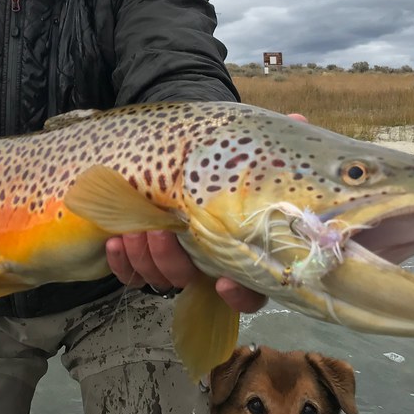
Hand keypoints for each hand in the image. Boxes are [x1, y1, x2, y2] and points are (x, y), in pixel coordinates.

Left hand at [104, 112, 308, 312]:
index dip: (239, 294)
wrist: (190, 154)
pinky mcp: (148, 256)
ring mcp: (178, 262)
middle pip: (192, 282)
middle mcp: (211, 264)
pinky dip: (123, 261)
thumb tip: (298, 119)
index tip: (224, 282)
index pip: (251, 291)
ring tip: (133, 231)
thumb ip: (274, 145)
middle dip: (171, 263)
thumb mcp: (252, 151)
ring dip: (145, 258)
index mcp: (243, 250)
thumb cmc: (227, 160)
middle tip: (159, 234)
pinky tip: (116, 240)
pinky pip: (133, 272)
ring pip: (160, 277)